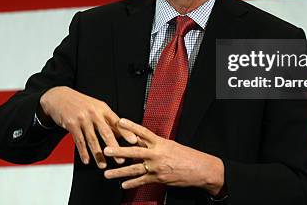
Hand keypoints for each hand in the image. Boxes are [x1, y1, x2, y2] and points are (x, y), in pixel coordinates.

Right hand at [39, 86, 137, 167]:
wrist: (59, 97)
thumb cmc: (81, 103)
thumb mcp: (96, 107)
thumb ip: (107, 120)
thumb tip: (121, 134)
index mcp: (103, 109)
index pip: (117, 122)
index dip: (126, 132)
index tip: (135, 141)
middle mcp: (94, 113)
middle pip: (106, 132)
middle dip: (114, 147)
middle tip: (121, 159)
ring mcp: (82, 119)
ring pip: (92, 139)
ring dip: (98, 154)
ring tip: (103, 165)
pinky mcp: (71, 124)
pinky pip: (79, 141)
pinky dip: (83, 152)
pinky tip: (87, 160)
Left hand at [103, 118, 224, 195]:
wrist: (200, 169)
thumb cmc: (187, 156)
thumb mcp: (171, 145)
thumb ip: (155, 144)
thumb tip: (141, 140)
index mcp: (160, 142)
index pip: (143, 132)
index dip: (131, 126)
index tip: (119, 121)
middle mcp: (157, 154)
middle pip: (134, 150)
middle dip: (119, 150)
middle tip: (106, 150)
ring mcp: (156, 167)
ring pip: (134, 169)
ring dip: (119, 172)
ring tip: (108, 174)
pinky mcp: (158, 179)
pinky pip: (142, 181)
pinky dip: (132, 183)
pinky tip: (123, 185)